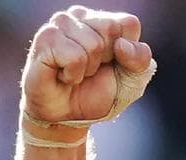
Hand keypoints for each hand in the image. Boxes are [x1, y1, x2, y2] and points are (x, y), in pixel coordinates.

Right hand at [21, 5, 151, 124]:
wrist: (68, 116)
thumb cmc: (97, 93)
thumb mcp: (132, 80)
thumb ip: (140, 60)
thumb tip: (122, 45)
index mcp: (104, 21)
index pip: (128, 23)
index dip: (127, 52)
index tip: (112, 64)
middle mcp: (80, 16)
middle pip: (110, 28)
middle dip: (105, 59)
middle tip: (90, 70)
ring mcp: (60, 24)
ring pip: (93, 44)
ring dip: (88, 68)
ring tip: (76, 72)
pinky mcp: (45, 38)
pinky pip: (74, 56)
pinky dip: (73, 74)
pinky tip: (63, 75)